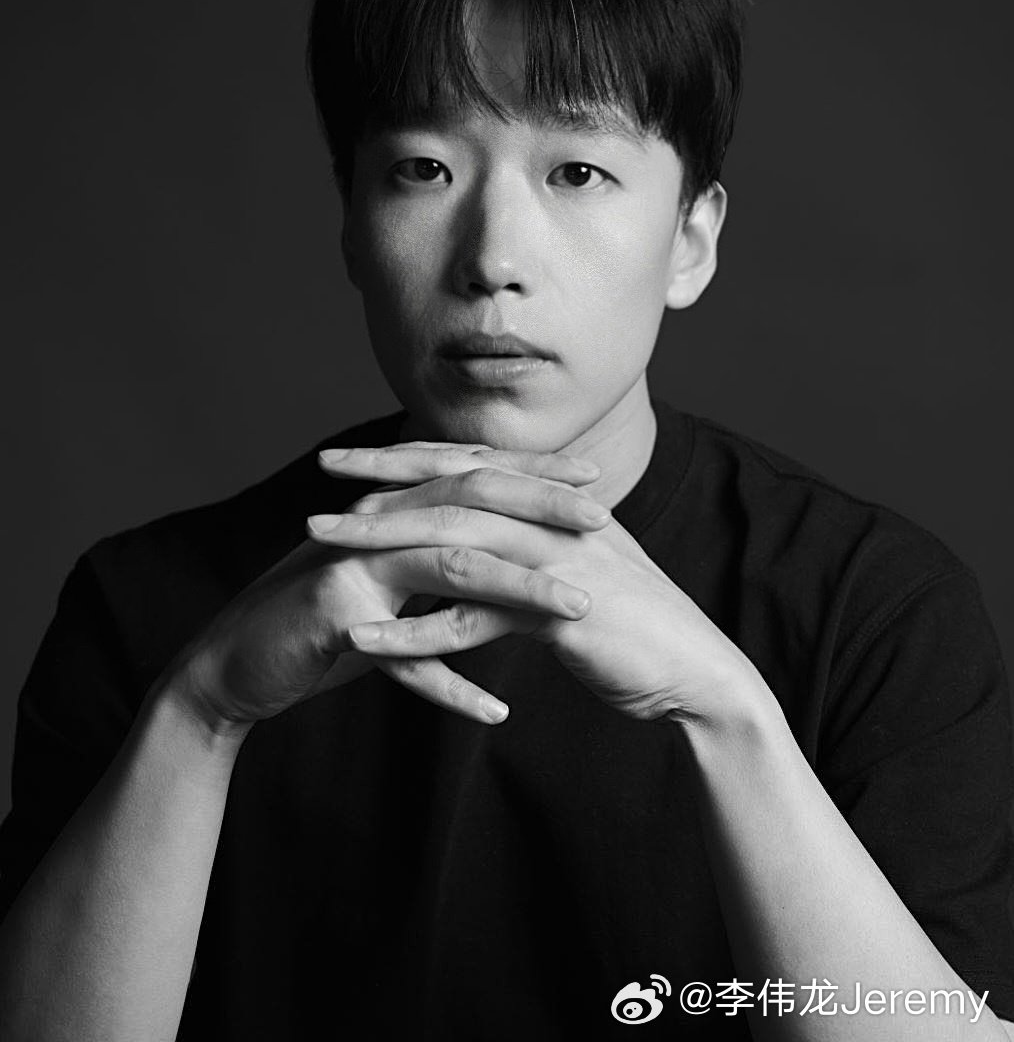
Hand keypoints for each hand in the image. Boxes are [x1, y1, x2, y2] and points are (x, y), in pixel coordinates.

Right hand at [165, 445, 607, 734]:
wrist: (233, 666)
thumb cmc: (327, 622)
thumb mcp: (392, 579)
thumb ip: (443, 555)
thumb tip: (510, 543)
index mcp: (394, 507)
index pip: (477, 476)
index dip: (536, 475)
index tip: (597, 481)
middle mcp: (377, 523)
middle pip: (474, 501)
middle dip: (544, 509)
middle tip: (605, 521)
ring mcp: (355, 567)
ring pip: (452, 566)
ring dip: (520, 589)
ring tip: (579, 609)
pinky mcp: (335, 620)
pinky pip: (405, 656)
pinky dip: (451, 686)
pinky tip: (497, 713)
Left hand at [312, 443, 768, 724]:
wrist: (697, 672)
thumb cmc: (639, 629)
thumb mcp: (583, 572)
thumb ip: (541, 547)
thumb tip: (495, 537)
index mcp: (560, 505)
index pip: (474, 463)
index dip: (411, 454)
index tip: (353, 457)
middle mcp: (556, 520)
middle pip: (455, 485)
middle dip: (382, 480)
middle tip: (319, 482)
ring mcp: (558, 561)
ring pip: (454, 539)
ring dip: (381, 543)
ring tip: (320, 549)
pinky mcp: (557, 613)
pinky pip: (471, 618)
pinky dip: (414, 630)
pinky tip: (365, 641)